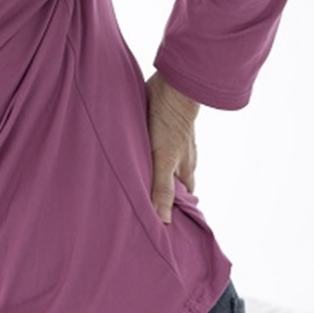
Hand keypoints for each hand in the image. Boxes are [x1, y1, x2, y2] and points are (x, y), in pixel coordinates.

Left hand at [144, 72, 199, 224]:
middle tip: (138, 207)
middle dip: (158, 194)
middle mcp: (179, 159)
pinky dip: (142, 154)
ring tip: (129, 184)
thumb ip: (162, 189)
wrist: (171, 88)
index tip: (159, 224)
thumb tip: (163, 222)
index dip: (173, 211)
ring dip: (147, 172)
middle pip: (170, 182)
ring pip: (160, 164)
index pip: (182, 199)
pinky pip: (150, 146)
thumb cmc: (170, 126)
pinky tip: (128, 156)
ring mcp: (169, 143)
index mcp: (185, 170)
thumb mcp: (164, 161)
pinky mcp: (156, 129)